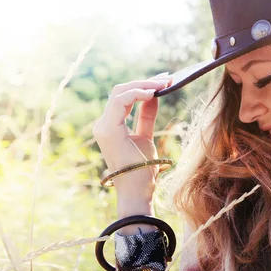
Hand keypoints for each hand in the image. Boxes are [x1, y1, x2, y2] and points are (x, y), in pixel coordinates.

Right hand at [92, 73, 172, 201]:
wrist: (138, 191)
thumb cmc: (142, 168)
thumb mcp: (146, 136)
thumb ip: (146, 115)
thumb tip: (154, 95)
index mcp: (110, 126)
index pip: (123, 97)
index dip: (143, 86)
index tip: (163, 81)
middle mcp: (102, 124)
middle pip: (121, 91)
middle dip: (145, 82)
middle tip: (167, 78)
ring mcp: (103, 126)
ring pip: (120, 92)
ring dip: (144, 85)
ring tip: (165, 83)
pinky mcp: (108, 130)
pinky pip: (121, 101)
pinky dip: (137, 93)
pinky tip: (153, 93)